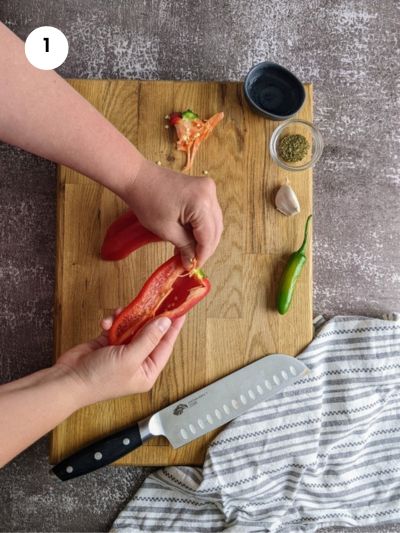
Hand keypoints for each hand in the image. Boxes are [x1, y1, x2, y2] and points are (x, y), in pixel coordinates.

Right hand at [55, 312, 185, 405]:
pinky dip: (113, 322)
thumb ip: (148, 339)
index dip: (173, 327)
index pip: (165, 345)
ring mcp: (122, 352)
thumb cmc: (99, 379)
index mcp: (147, 371)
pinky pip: (117, 326)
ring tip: (123, 313)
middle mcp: (137, 362)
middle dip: (148, 318)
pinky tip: (107, 322)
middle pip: (150, 334)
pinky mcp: (108, 343)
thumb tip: (165, 323)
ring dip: (127, 319)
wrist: (67, 380)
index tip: (180, 310)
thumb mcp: (129, 358)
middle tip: (154, 301)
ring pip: (133, 327)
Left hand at [123, 158, 222, 268]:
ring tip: (189, 252)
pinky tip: (190, 238)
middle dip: (205, 248)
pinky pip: (208, 214)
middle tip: (192, 262)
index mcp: (201, 203)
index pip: (208, 236)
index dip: (202, 255)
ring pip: (214, 223)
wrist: (138, 178)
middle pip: (215, 229)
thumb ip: (185, 247)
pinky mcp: (203, 189)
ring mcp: (208, 189)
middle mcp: (210, 194)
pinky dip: (201, 227)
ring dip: (203, 239)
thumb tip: (192, 262)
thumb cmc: (147, 201)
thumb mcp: (166, 230)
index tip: (194, 268)